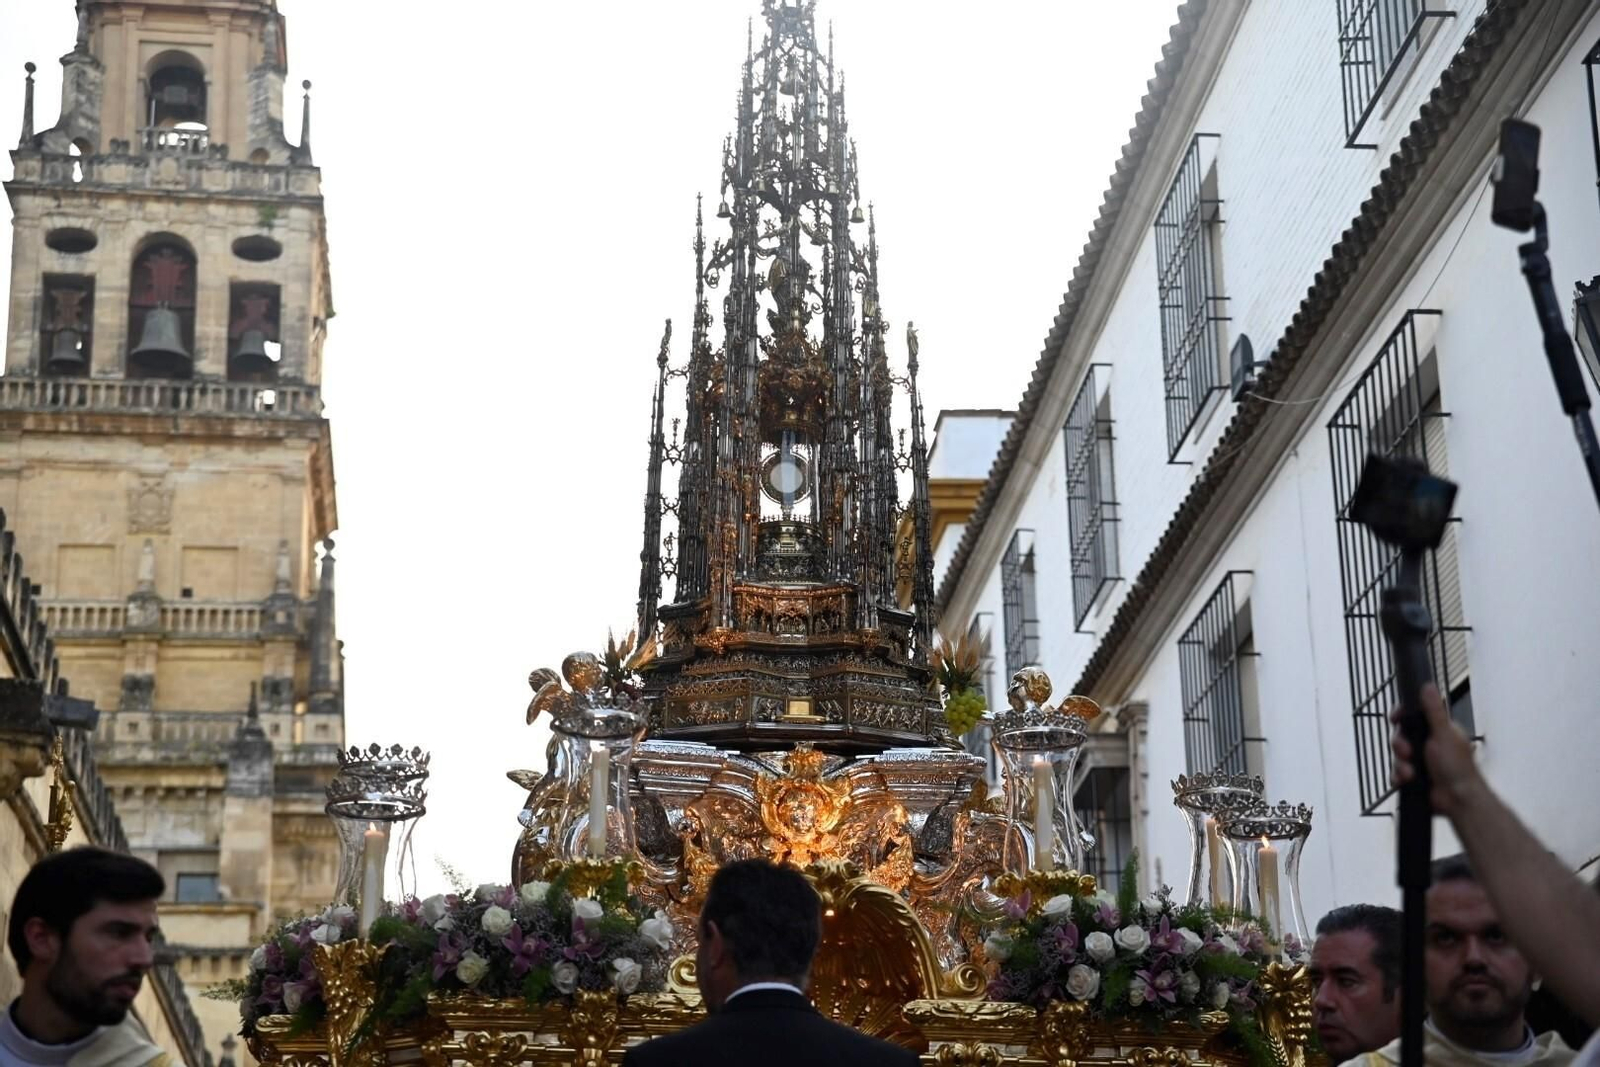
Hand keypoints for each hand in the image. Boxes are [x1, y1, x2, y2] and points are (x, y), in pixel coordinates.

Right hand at [1390, 683, 1479, 815]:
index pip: (1412, 715)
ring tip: (1410, 773)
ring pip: (1397, 756)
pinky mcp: (1413, 777)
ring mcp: (1420, 761)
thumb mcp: (1444, 734)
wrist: (1459, 799)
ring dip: (1400, 764)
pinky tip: (1406, 780)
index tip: (1396, 718)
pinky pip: (1396, 773)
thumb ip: (1434, 711)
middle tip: (1407, 751)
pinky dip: (1398, 777)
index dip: (1401, 716)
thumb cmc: (1457, 767)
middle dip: (1400, 745)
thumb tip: (1428, 685)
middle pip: (1400, 735)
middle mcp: (1427, 743)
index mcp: (1437, 730)